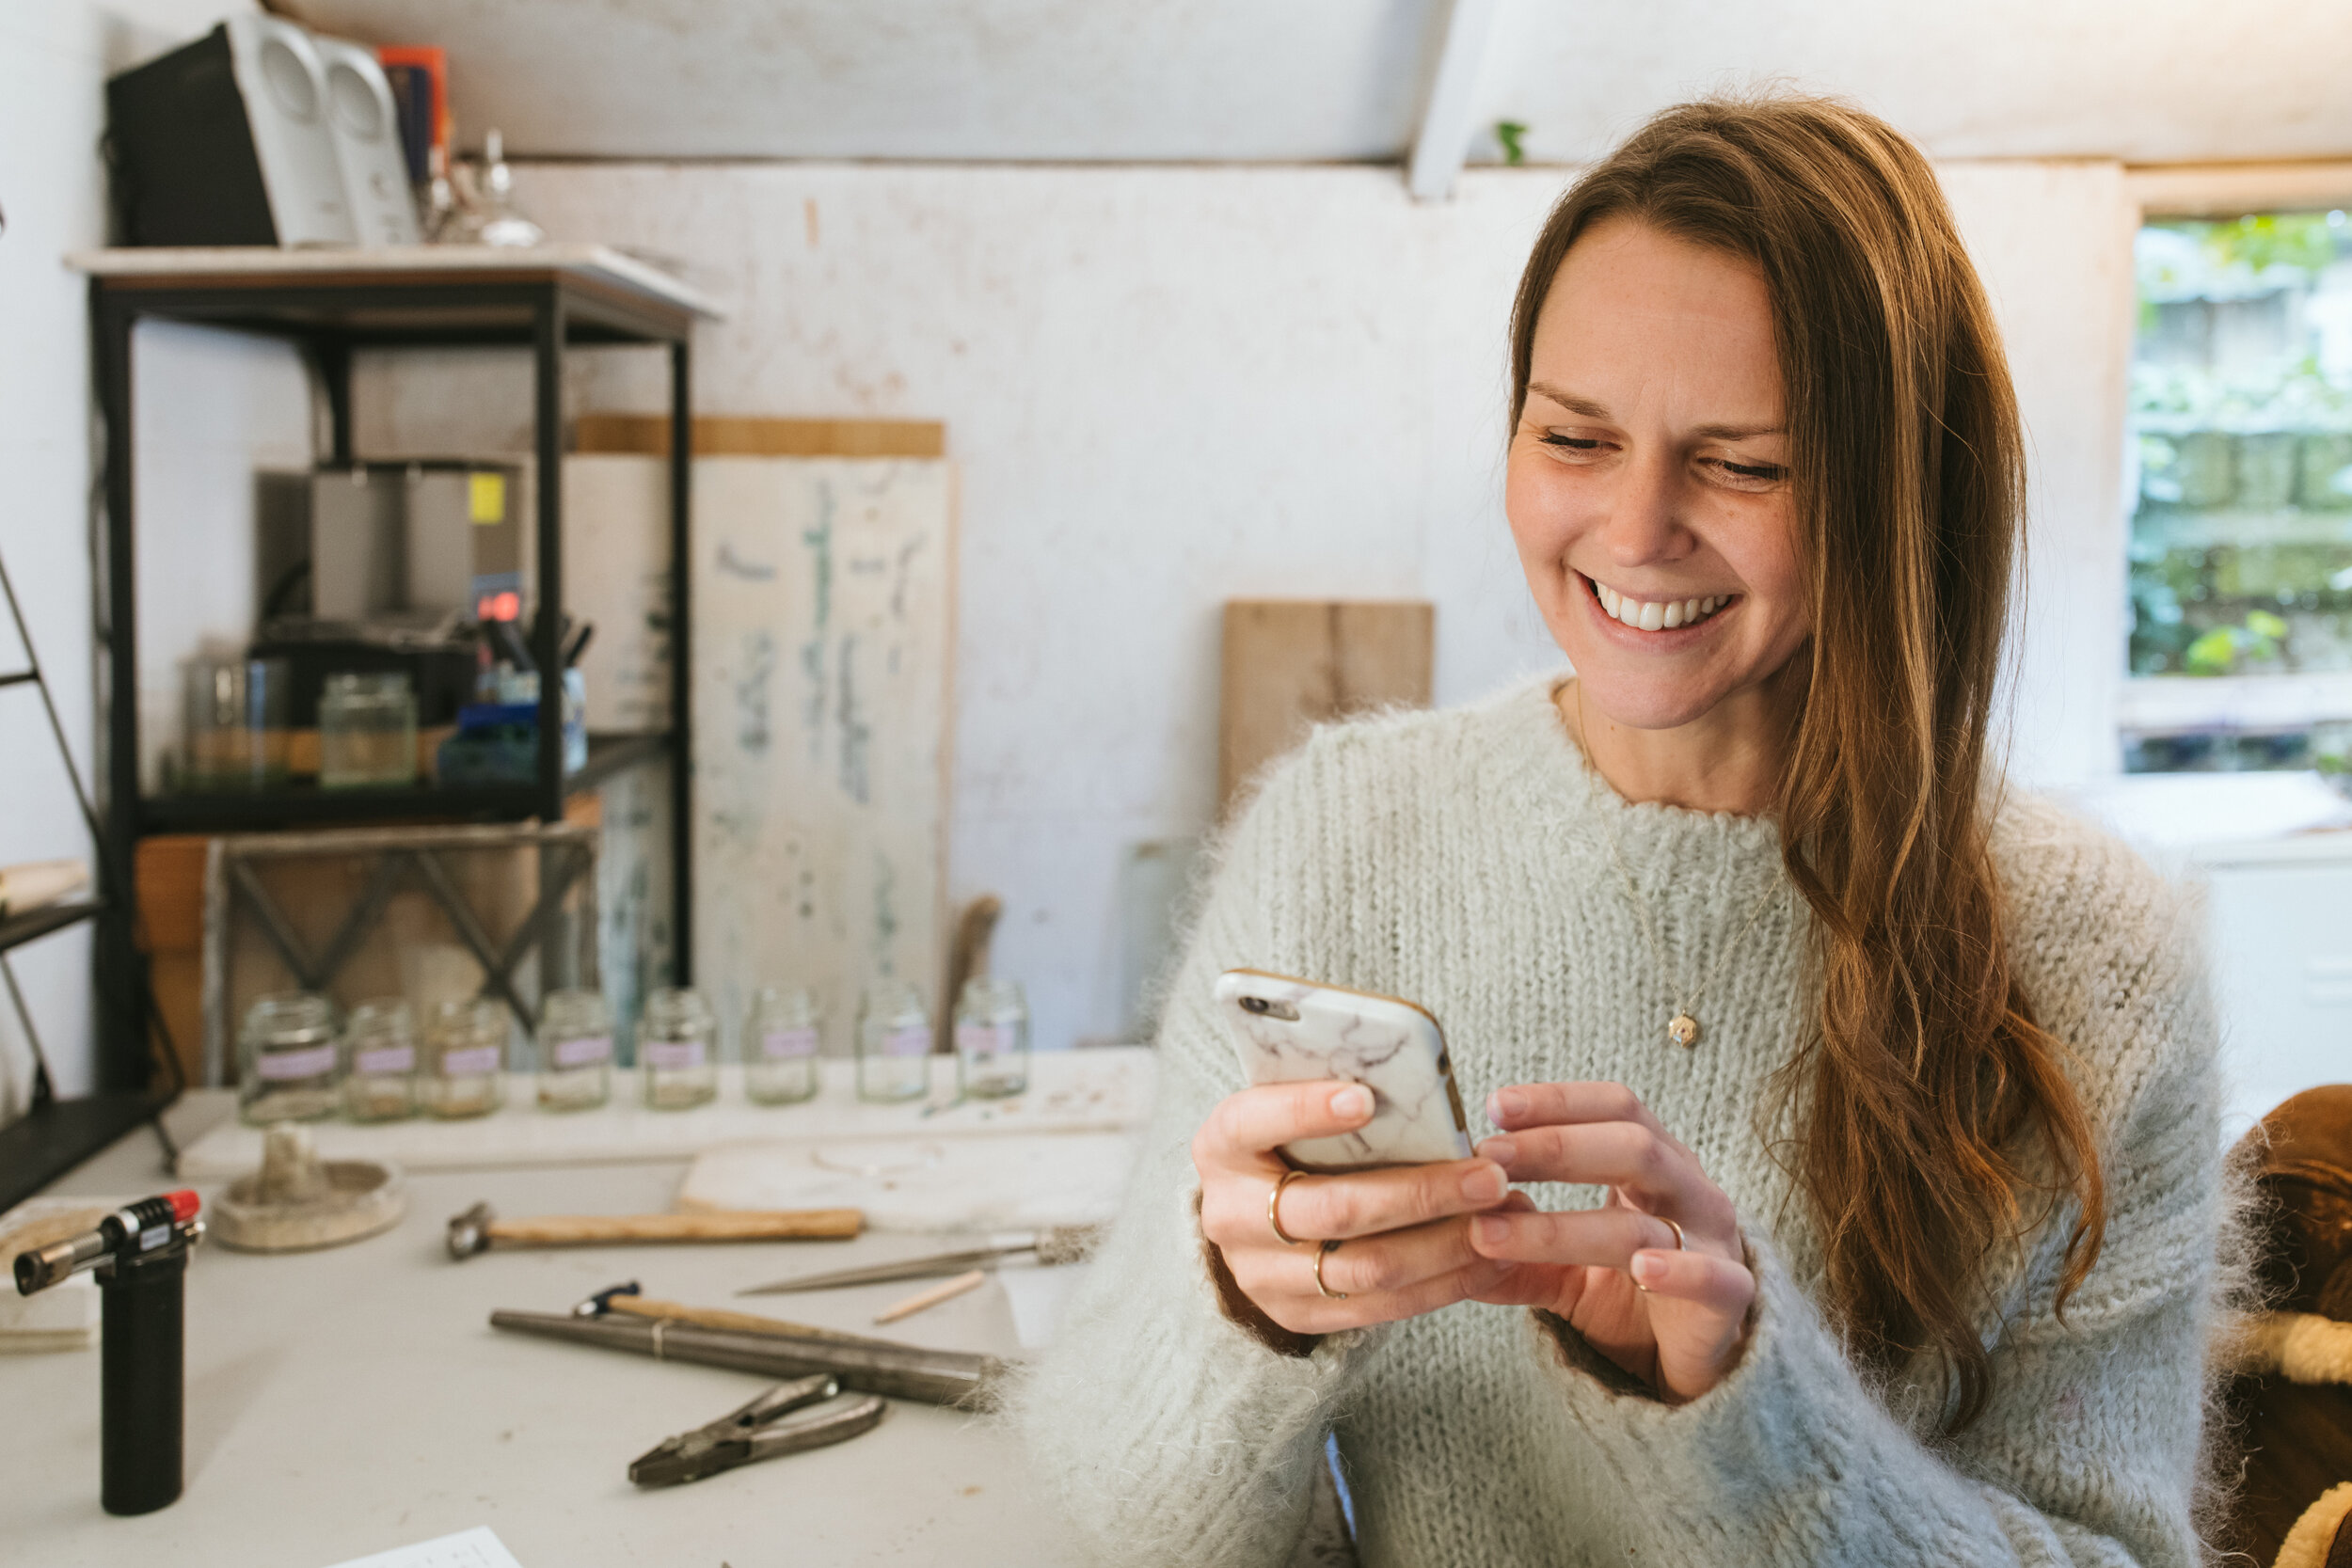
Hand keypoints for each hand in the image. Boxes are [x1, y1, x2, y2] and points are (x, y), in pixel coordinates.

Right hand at [1193, 1080, 1519, 1337]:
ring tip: (1500, 1219)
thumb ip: (1333, 1093)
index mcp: (1222, 1144)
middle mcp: (1230, 1214)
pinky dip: (1442, 1284)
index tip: (1367, 1097)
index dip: (1307, 1110)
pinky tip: (1487, 1260)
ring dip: (1444, 1246)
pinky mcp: (1296, 1316)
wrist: (1251, 1218)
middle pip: (1331, 1209)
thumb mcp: (1290, 1108)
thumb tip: (1416, 1080)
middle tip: (1489, 1175)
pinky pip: (1379, 1309)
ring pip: (1364, 1268)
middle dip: (1420, 1193)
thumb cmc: (1290, 1142)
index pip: (1255, 1122)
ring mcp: (1260, 1274)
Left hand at [1466, 1081, 1754, 1401]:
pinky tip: (1643, 1268)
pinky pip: (1713, 1278)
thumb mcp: (1559, 1268)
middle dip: (1554, 1148)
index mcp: (1653, 1163)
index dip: (1558, 1101)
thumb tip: (1443, 1224)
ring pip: (1645, 1221)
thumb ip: (1512, 1246)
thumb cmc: (1627, 1293)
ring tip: (1499, 1231)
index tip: (1493, 1106)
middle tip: (1487, 1157)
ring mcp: (1713, 1241)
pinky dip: (1680, 1270)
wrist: (1692, 1362)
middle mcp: (1688, 1189)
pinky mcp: (1729, 1300)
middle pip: (1631, 1146)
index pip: (1615, 1107)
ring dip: (1567, 1224)